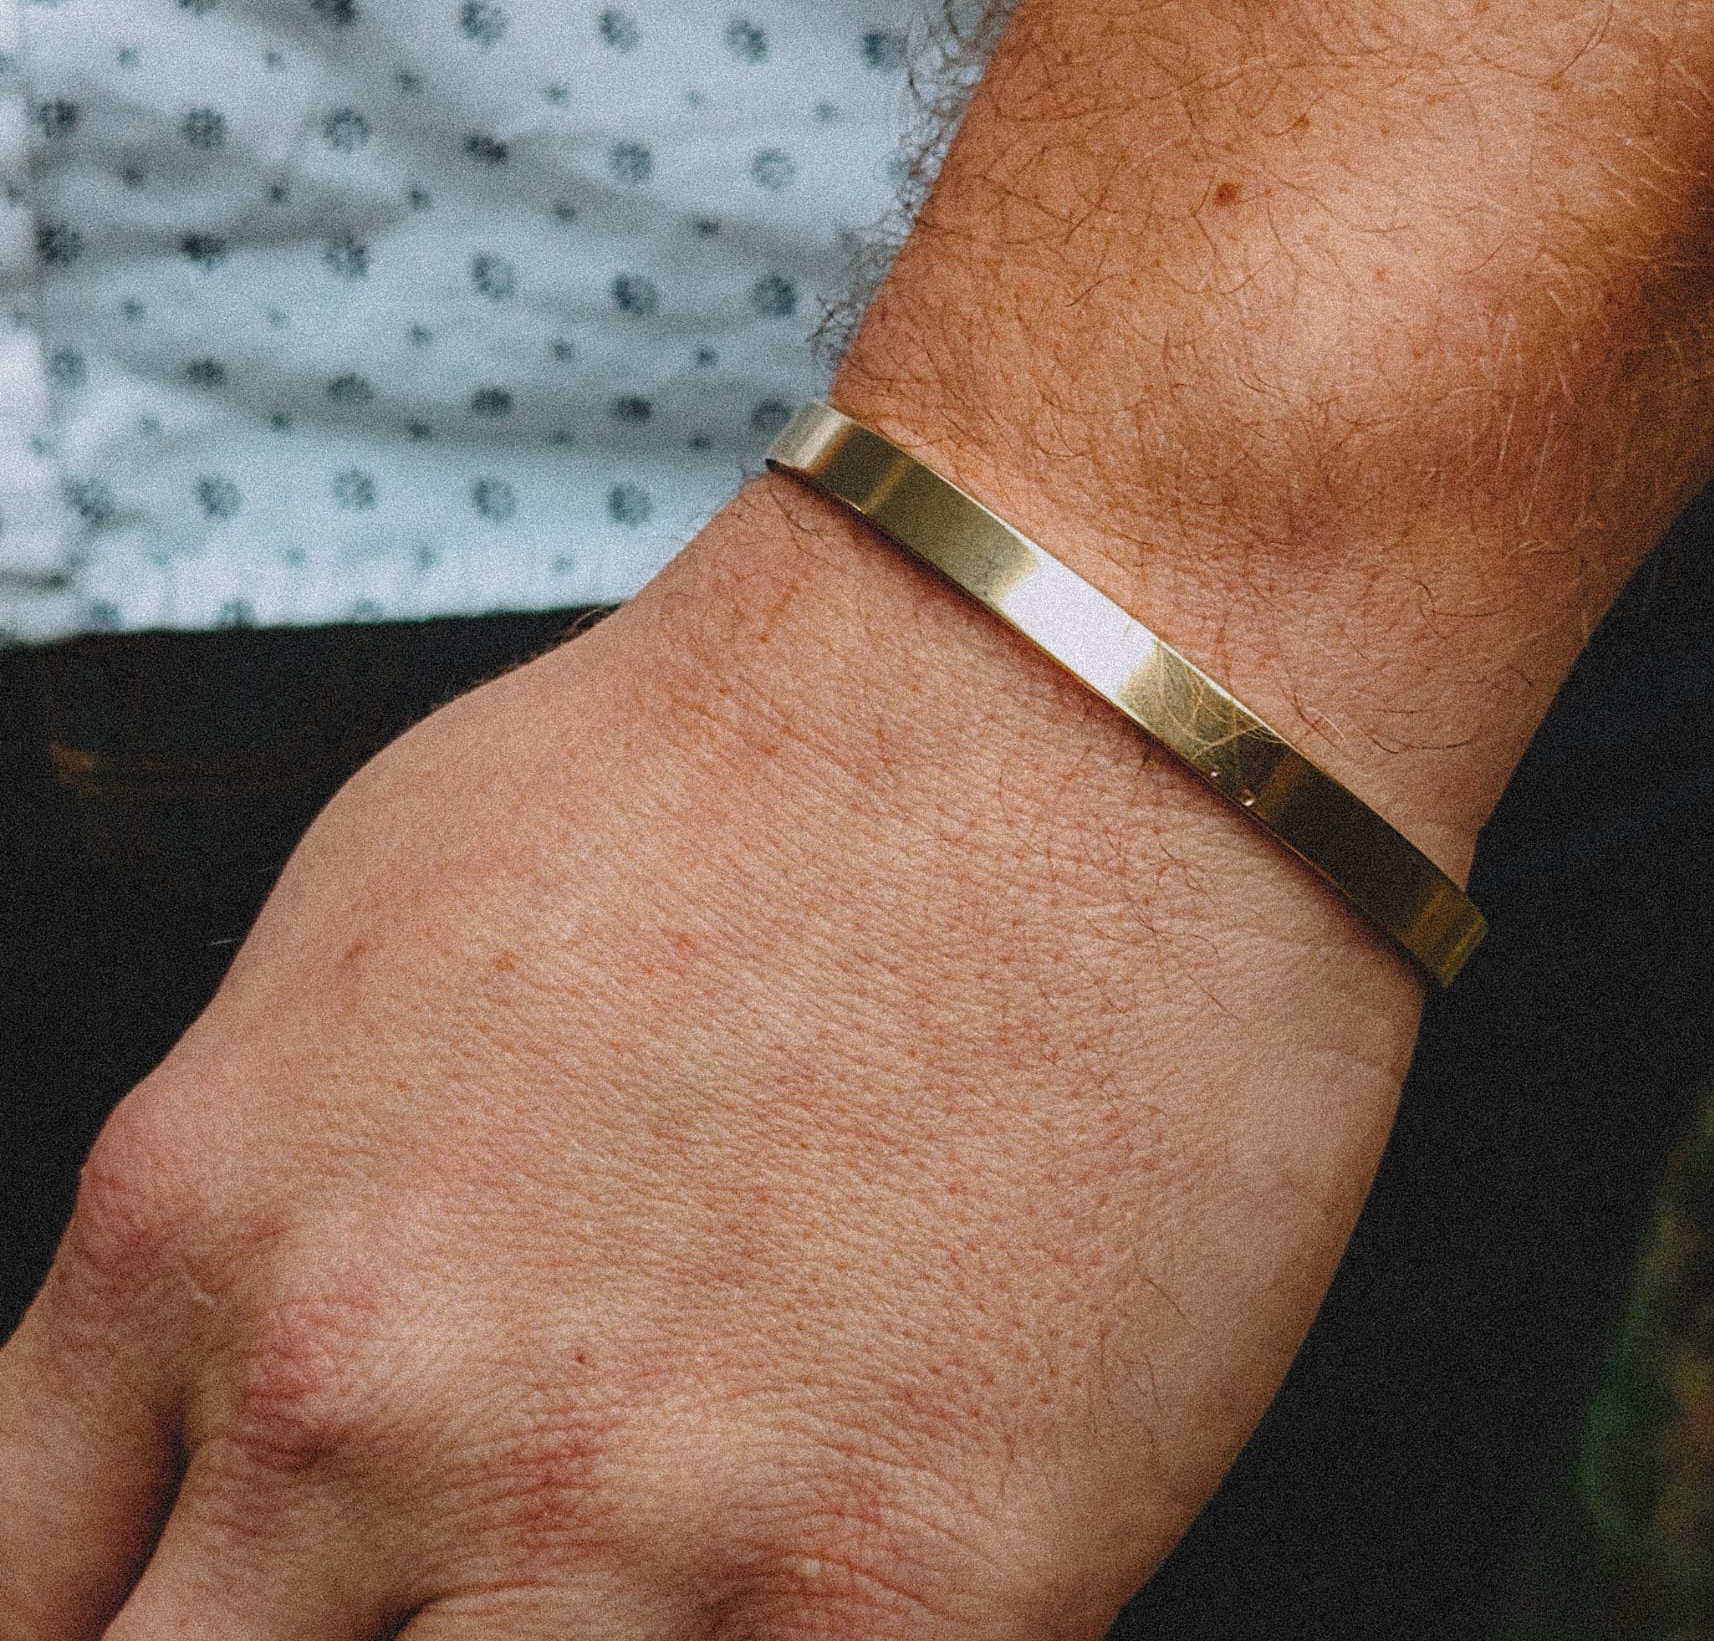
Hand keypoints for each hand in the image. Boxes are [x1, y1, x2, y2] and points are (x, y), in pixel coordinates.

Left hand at [0, 477, 1429, 1637]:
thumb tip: (261, 1345)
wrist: (1082, 691)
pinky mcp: (913, 1599)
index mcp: (221, 1227)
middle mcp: (386, 1411)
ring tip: (636, 1566)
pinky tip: (793, 1583)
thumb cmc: (775, 747)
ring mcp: (641, 1533)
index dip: (102, 1628)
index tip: (203, 1606)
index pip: (10, 1593)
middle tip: (432, 1590)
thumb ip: (277, 1177)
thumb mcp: (388, 902)